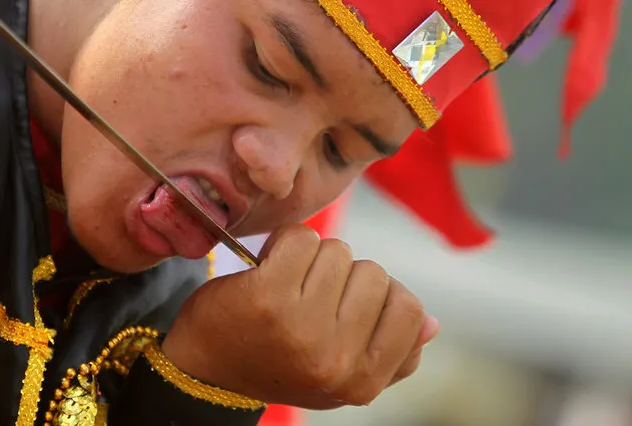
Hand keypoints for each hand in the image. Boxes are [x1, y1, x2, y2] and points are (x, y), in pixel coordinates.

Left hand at [162, 225, 438, 409]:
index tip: (348, 304)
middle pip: (374, 273)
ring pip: (338, 251)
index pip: (410, 310)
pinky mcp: (267, 295)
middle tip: (310, 296)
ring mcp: (301, 327)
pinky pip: (301, 237)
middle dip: (345, 275)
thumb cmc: (280, 364)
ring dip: (314, 258)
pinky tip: (268, 268)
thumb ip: (392, 356)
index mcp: (361, 382)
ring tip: (288, 284)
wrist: (206, 371)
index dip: (381, 297)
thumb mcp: (340, 375)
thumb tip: (434, 324)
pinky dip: (286, 243)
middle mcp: (334, 360)